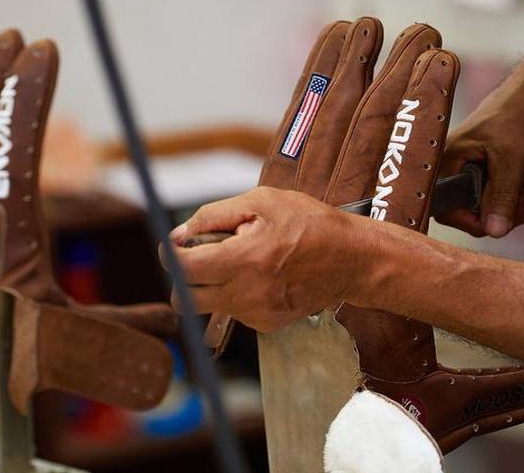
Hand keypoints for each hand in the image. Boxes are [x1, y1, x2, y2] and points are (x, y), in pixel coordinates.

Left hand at [162, 187, 365, 332]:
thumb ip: (213, 216)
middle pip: (185, 301)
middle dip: (184, 279)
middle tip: (202, 257)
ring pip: (210, 306)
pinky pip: (235, 311)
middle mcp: (248, 293)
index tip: (176, 246)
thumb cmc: (309, 222)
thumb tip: (179, 234)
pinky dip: (238, 294)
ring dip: (213, 285)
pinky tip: (262, 276)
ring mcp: (257, 313)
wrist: (352, 258)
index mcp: (244, 259)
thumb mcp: (262, 201)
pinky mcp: (267, 324)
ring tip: (243, 261)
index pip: (183, 270)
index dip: (171, 255)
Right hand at [438, 52, 523, 237]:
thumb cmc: (522, 111)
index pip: (450, 210)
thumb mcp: (512, 157)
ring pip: (504, 208)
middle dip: (518, 205)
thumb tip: (494, 231)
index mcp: (451, 162)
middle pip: (483, 213)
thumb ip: (502, 196)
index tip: (507, 214)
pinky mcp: (503, 171)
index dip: (479, 219)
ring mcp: (484, 171)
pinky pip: (517, 196)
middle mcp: (462, 169)